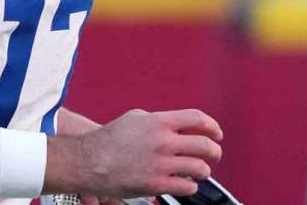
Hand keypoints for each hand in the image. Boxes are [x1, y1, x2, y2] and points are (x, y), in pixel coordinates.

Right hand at [76, 109, 222, 197]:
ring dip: (204, 171)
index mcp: (159, 122)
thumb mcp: (135, 118)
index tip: (217, 133)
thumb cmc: (109, 139)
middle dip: (215, 151)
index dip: (212, 126)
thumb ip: (158, 120)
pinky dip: (190, 186)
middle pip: (205, 145)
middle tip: (214, 155)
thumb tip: (177, 126)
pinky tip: (184, 183)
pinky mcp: (157, 184)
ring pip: (201, 168)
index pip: (197, 119)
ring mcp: (161, 164)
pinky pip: (188, 187)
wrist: (90, 161)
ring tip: (199, 171)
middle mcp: (163, 141)